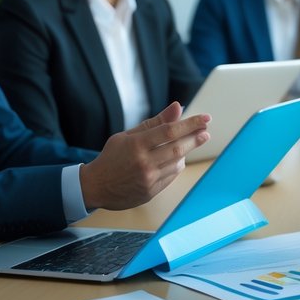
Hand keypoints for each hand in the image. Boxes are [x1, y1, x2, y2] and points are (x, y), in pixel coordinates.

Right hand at [79, 102, 209, 210]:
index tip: (205, 118)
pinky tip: (175, 160)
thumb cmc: (112, 157)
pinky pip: (171, 177)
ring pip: (177, 164)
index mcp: (136, 145)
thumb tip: (178, 107)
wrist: (94, 186)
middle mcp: (143, 163)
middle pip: (178, 149)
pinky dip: (176, 166)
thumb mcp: (128, 135)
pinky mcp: (150, 192)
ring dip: (185, 153)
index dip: (190, 124)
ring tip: (186, 145)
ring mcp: (147, 179)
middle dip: (195, 138)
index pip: (170, 131)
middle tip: (206, 132)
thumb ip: (155, 122)